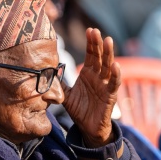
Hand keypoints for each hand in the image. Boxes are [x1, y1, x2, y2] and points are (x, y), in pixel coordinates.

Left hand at [64, 28, 120, 146]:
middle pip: (99, 57)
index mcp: (88, 74)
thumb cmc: (79, 110)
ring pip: (108, 66)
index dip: (90, 43)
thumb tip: (45, 73)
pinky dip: (115, 74)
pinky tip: (115, 65)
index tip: (89, 31)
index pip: (90, 55)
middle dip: (98, 44)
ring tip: (108, 41)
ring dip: (109, 53)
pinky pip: (114, 83)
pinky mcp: (110, 95)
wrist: (88, 128)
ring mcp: (105, 85)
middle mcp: (98, 77)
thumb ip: (58, 83)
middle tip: (95, 31)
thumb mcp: (65, 95)